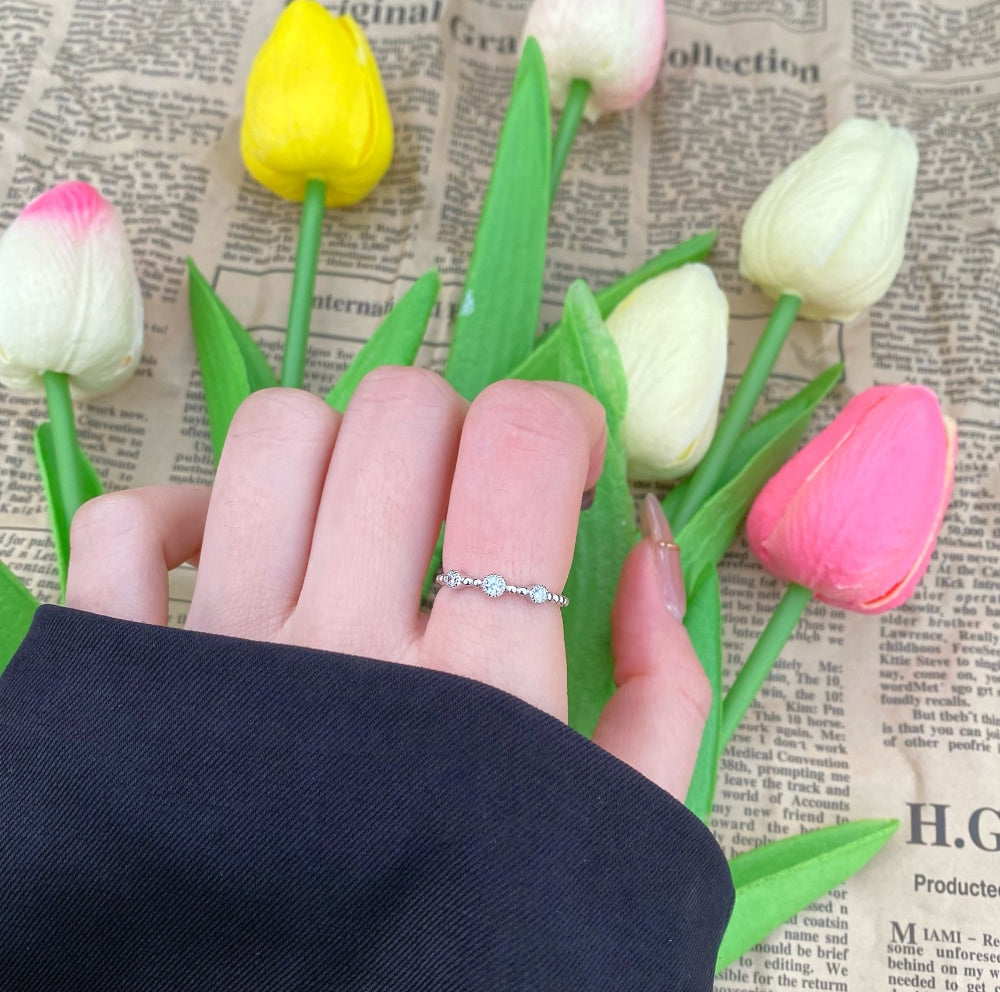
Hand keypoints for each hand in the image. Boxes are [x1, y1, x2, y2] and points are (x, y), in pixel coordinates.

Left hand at [66, 367, 708, 798]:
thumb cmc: (486, 932)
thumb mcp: (616, 820)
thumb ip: (662, 681)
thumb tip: (647, 546)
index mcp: (479, 692)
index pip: (517, 455)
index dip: (559, 418)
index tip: (565, 456)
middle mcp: (341, 657)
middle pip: (397, 418)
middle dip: (459, 426)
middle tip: (470, 490)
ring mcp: (222, 665)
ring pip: (273, 439)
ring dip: (338, 447)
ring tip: (364, 513)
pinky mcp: (133, 688)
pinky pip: (126, 533)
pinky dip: (176, 515)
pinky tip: (229, 553)